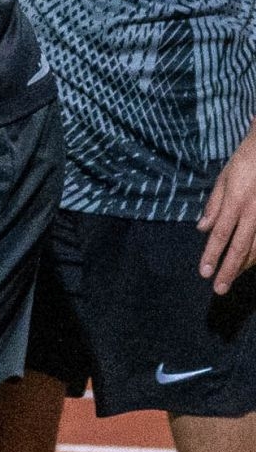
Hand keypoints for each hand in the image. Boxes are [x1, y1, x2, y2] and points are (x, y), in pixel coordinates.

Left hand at [199, 128, 255, 293]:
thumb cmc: (246, 162)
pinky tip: (250, 263)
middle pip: (240, 247)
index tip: (205, 272)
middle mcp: (254, 213)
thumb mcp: (224, 178)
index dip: (212, 255)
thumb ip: (214, 204)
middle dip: (229, 269)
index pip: (221, 234)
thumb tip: (202, 229)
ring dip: (244, 266)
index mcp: (237, 202)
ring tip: (231, 278)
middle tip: (219, 289)